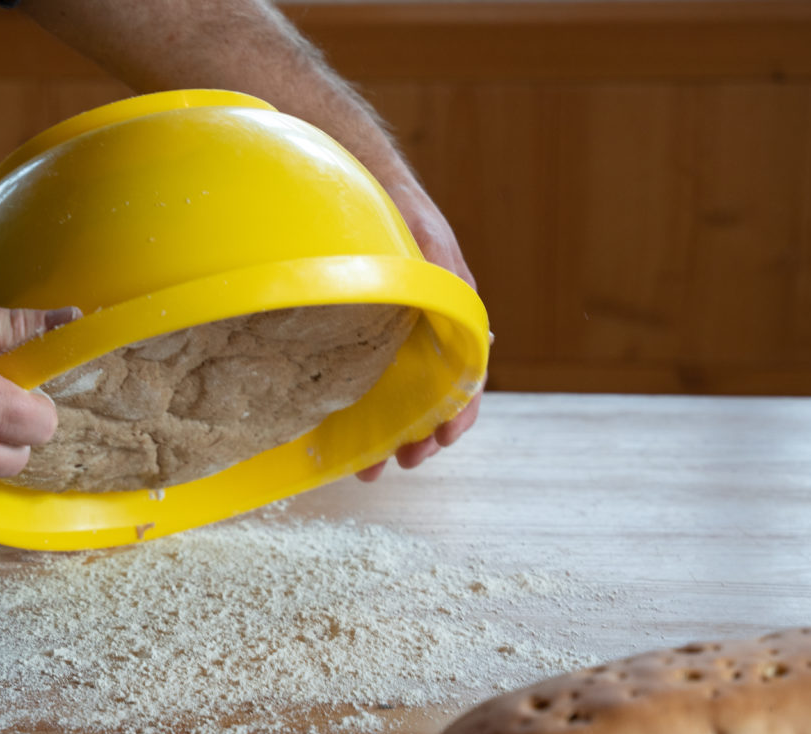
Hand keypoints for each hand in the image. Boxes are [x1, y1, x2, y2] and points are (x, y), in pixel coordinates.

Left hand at [356, 178, 483, 481]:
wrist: (352, 187)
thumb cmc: (396, 208)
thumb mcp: (423, 233)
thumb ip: (441, 266)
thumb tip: (465, 308)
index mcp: (450, 317)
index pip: (467, 374)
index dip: (461, 409)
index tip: (446, 436)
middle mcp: (425, 336)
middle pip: (433, 398)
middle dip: (423, 436)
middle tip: (407, 461)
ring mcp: (392, 344)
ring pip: (398, 403)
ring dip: (390, 438)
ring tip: (373, 470)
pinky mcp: (360, 347)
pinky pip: (364, 390)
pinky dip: (359, 420)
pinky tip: (343, 445)